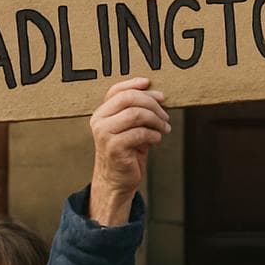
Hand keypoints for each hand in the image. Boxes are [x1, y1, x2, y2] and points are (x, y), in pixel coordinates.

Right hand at [89, 77, 169, 226]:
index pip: (116, 90)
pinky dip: (154, 135)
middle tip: (165, 114)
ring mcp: (104, 134)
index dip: (134, 84)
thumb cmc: (127, 151)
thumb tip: (158, 94)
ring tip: (164, 128)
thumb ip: (138, 110)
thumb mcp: (131, 128)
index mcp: (101, 113)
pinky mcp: (113, 148)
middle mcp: (99, 121)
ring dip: (156, 119)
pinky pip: (140, 133)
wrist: (117, 181)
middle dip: (152, 103)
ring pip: (136, 114)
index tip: (150, 84)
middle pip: (128, 98)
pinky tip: (157, 140)